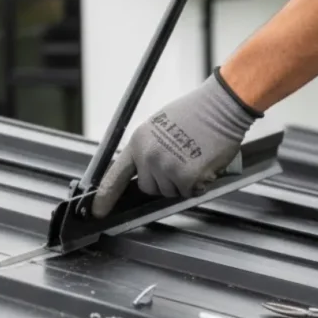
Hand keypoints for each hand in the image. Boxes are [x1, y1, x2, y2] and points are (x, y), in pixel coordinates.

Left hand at [90, 70, 261, 218]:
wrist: (220, 107)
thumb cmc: (195, 112)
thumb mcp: (158, 126)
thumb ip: (147, 149)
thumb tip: (144, 172)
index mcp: (138, 142)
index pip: (115, 174)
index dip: (105, 196)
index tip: (98, 211)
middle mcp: (148, 156)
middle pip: (148, 187)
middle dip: (162, 181)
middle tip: (178, 162)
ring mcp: (167, 167)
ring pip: (169, 192)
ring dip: (181, 183)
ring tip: (192, 159)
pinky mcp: (186, 177)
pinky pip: (189, 192)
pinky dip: (198, 184)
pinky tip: (203, 164)